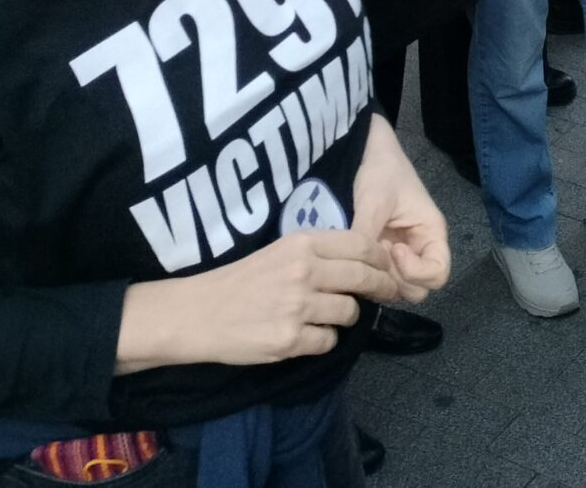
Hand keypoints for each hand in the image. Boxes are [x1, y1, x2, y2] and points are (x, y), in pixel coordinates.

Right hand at [122, 227, 410, 368]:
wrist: (197, 313)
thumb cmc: (239, 280)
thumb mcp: (278, 251)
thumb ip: (316, 254)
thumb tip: (361, 263)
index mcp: (301, 243)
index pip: (360, 244)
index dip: (380, 257)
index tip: (387, 266)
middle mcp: (304, 271)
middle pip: (363, 278)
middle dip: (382, 287)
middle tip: (388, 293)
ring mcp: (297, 307)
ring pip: (349, 312)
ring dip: (346, 316)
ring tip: (329, 316)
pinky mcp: (289, 340)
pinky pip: (328, 341)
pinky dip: (324, 340)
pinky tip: (307, 335)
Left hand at [351, 116, 451, 294]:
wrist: (368, 156)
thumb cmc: (381, 172)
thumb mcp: (375, 200)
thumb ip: (366, 234)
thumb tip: (357, 268)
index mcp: (431, 232)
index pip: (438, 274)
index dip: (417, 272)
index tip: (395, 250)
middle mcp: (419, 249)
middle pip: (419, 288)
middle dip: (397, 282)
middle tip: (373, 261)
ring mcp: (401, 255)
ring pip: (399, 288)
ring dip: (382, 282)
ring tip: (362, 260)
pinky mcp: (383, 256)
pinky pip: (382, 279)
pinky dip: (370, 277)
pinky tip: (355, 261)